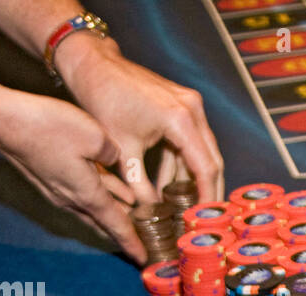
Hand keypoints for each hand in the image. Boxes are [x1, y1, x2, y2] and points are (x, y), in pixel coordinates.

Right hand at [0, 90, 146, 263]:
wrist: (2, 120)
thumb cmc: (49, 127)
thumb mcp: (95, 136)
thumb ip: (112, 154)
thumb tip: (112, 160)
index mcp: (88, 195)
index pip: (116, 226)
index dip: (131, 242)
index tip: (142, 259)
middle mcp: (71, 199)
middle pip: (104, 221)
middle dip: (124, 230)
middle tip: (144, 236)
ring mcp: (57, 190)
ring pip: (92, 206)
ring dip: (112, 209)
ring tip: (133, 211)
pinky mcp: (47, 178)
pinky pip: (79, 192)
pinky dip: (98, 193)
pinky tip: (108, 184)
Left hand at [58, 36, 224, 204]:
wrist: (93, 65)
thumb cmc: (103, 99)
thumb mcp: (122, 151)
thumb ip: (139, 187)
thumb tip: (150, 214)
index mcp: (181, 120)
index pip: (206, 168)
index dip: (208, 197)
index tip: (206, 220)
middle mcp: (193, 110)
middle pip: (212, 160)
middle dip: (206, 191)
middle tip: (200, 219)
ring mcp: (190, 106)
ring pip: (202, 153)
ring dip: (190, 180)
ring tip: (178, 206)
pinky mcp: (183, 106)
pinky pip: (190, 142)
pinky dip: (181, 164)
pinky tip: (167, 185)